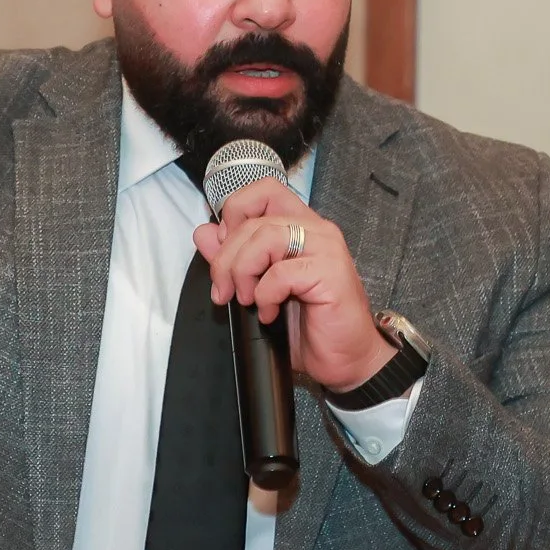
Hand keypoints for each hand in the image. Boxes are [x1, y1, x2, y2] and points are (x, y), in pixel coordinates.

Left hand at [193, 178, 395, 393]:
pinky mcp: (331, 272)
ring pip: (265, 237)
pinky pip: (281, 272)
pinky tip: (270, 312)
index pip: (263, 191)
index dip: (235, 213)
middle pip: (254, 219)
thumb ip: (233, 257)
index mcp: (300, 226)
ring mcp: (326, 248)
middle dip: (226, 258)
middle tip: (225, 291)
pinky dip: (265, 295)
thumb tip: (204, 233)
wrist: (345, 358)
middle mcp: (316, 230)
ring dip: (243, 272)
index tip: (224, 250)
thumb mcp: (258, 288)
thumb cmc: (309, 325)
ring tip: (247, 299)